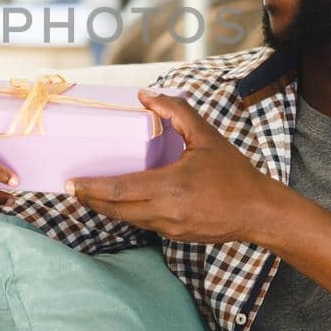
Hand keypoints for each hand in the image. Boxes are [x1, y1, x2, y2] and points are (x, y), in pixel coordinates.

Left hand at [65, 90, 276, 243]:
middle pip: (116, 209)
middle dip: (91, 200)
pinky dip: (127, 213)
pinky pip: (143, 223)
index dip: (92, 188)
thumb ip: (175, 112)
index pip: (120, 191)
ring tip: (89, 194)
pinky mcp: (175, 236)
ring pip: (128, 219)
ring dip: (106, 208)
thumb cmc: (234, 173)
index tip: (72, 183)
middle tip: (72, 189)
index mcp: (171, 187)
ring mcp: (170, 228)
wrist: (258, 211)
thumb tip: (145, 94)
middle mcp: (166, 212)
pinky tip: (120, 202)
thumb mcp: (206, 136)